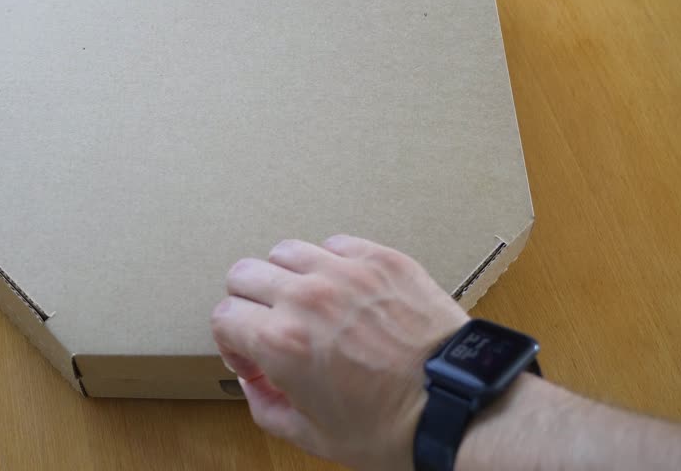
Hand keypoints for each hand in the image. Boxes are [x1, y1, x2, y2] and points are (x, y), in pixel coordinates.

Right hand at [210, 235, 468, 470]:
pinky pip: (335, 243)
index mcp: (282, 342)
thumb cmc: (391, 427)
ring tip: (307, 303)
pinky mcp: (381, 259)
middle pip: (244, 273)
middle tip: (269, 326)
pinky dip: (330, 263)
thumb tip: (252, 380)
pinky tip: (344, 290)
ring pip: (285, 251)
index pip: (224, 315)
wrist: (456, 406)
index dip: (231, 342)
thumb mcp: (312, 436)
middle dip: (248, 304)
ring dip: (286, 277)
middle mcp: (307, 297)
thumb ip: (265, 405)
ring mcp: (346, 272)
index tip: (251, 356)